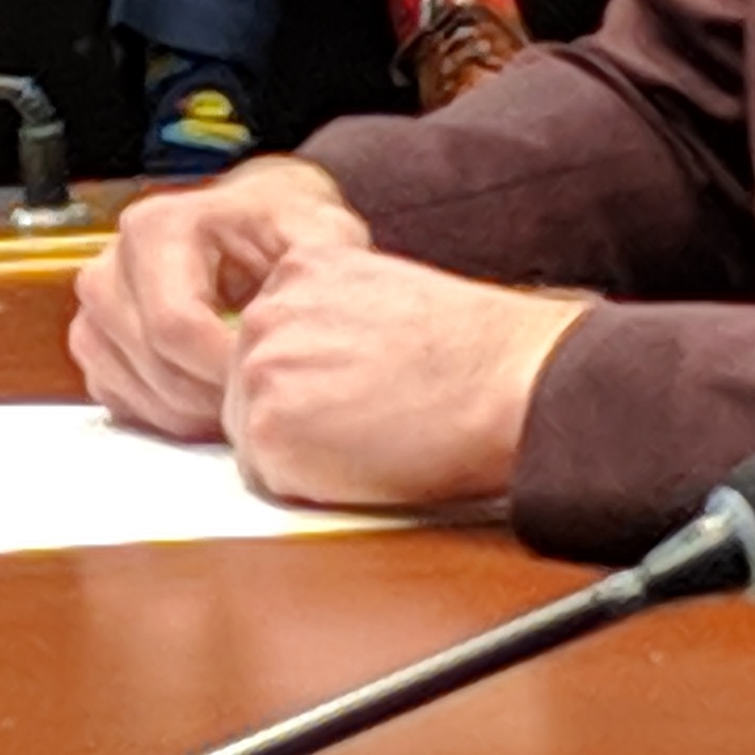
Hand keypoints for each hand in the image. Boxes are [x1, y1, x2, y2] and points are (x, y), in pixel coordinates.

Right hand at [69, 157, 366, 440]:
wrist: (254, 224)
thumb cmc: (286, 230)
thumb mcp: (318, 231)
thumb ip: (317, 267)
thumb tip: (297, 321)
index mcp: (156, 228)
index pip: (177, 326)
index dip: (225, 370)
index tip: (276, 384)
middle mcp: (111, 265)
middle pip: (153, 362)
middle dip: (212, 398)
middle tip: (266, 403)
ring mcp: (96, 308)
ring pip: (133, 389)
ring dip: (191, 414)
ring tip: (245, 403)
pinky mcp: (95, 343)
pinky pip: (120, 401)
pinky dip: (168, 416)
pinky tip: (212, 405)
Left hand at [222, 246, 587, 509]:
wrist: (505, 381)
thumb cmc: (470, 350)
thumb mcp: (382, 297)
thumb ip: (330, 318)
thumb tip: (313, 363)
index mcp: (295, 269)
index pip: (270, 343)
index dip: (313, 380)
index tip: (356, 389)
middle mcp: (264, 312)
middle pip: (249, 388)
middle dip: (297, 415)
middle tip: (367, 421)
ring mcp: (259, 369)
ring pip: (252, 434)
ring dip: (299, 451)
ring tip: (371, 437)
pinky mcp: (268, 429)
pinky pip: (267, 477)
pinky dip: (309, 484)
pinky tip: (362, 460)